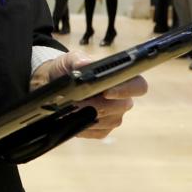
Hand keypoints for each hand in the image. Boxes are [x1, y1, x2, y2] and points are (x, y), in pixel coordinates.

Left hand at [30, 51, 147, 138]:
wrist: (53, 84)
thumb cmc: (67, 70)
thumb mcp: (68, 60)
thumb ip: (77, 59)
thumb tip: (84, 64)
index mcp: (120, 79)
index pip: (138, 86)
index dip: (126, 90)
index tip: (106, 92)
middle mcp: (122, 99)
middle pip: (123, 106)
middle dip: (98, 105)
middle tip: (77, 103)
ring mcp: (114, 115)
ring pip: (111, 121)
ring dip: (89, 116)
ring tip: (70, 109)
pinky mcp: (103, 129)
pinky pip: (99, 132)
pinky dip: (83, 127)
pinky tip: (71, 119)